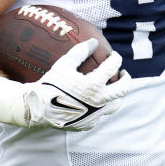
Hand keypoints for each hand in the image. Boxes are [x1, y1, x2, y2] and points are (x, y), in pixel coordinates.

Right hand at [0, 39, 130, 129]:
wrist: (38, 108)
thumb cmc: (50, 84)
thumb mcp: (64, 64)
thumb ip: (80, 51)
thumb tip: (94, 41)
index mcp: (94, 85)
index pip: (112, 68)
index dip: (116, 59)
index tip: (114, 55)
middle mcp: (98, 101)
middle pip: (122, 89)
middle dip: (126, 79)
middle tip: (123, 73)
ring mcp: (95, 115)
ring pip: (115, 105)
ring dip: (117, 95)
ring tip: (113, 88)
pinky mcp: (89, 124)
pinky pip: (101, 115)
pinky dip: (102, 106)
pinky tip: (97, 101)